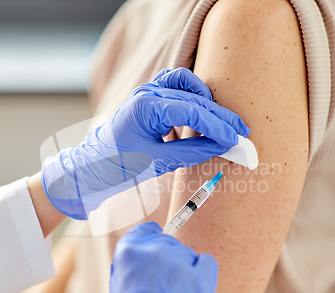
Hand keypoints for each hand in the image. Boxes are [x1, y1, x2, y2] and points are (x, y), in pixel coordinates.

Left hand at [42, 68, 249, 218]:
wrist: (93, 166)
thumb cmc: (119, 165)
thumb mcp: (158, 162)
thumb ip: (192, 151)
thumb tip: (222, 146)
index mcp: (145, 107)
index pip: (191, 111)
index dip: (217, 126)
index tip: (235, 139)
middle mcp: (147, 93)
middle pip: (194, 98)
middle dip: (219, 116)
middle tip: (241, 132)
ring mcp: (147, 91)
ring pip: (186, 84)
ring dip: (206, 101)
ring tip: (222, 123)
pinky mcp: (149, 97)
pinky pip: (176, 88)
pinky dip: (191, 98)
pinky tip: (199, 117)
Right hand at [105, 222, 217, 292]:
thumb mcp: (120, 285)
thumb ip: (134, 264)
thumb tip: (146, 256)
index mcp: (129, 251)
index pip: (144, 231)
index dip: (151, 235)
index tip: (156, 238)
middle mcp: (154, 250)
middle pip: (167, 241)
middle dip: (167, 258)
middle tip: (164, 283)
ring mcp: (178, 261)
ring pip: (186, 253)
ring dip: (183, 268)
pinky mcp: (199, 275)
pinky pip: (206, 261)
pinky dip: (202, 270)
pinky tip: (194, 286)